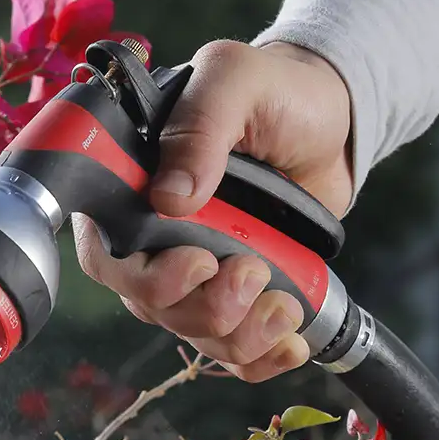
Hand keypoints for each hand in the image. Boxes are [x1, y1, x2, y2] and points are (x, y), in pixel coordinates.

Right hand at [74, 40, 352, 381]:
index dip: (140, 278)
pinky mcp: (240, 296)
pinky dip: (262, 357)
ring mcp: (198, 274)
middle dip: (205, 307)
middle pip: (152, 308)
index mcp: (133, 191)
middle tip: (253, 270)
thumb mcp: (235, 82)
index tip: (196, 263)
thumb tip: (171, 197)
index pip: (105, 258)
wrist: (333, 120)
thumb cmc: (275, 91)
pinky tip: (291, 340)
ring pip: (195, 334)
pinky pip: (233, 351)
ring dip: (241, 333)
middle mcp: (155, 241)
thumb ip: (200, 127)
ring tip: (285, 300)